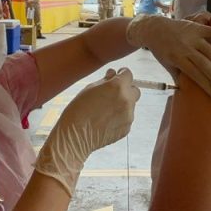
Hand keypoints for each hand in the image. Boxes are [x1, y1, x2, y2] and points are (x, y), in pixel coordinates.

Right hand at [34, 68, 139, 195]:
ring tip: (105, 111)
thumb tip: (113, 74)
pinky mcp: (127, 128)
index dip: (122, 74)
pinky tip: (106, 121)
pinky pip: (127, 118)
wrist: (76, 136)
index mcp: (117, 86)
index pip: (128, 74)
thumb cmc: (78, 110)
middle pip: (134, 90)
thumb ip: (105, 80)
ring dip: (122, 104)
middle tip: (112, 94)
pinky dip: (120, 117)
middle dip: (126, 90)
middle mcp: (126, 100)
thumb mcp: (89, 88)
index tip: (117, 77)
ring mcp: (129, 116)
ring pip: (131, 105)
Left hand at [126, 14, 210, 96]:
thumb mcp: (167, 65)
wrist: (154, 28)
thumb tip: (188, 93)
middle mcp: (185, 47)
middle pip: (205, 64)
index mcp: (176, 58)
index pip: (194, 74)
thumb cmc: (162, 51)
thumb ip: (179, 77)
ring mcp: (192, 36)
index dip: (206, 85)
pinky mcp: (196, 27)